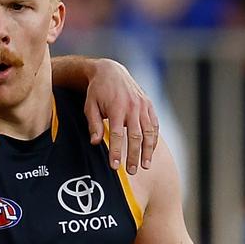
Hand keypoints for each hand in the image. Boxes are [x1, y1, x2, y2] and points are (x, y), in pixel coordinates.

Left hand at [83, 59, 158, 174]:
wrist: (111, 71)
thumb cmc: (97, 91)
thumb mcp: (90, 106)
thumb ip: (94, 124)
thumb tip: (95, 142)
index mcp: (117, 108)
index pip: (118, 135)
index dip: (117, 152)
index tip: (115, 167)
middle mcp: (133, 107)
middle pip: (136, 136)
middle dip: (134, 156)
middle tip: (131, 171)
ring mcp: (143, 105)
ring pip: (149, 132)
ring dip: (148, 151)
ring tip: (145, 166)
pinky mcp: (149, 104)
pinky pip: (154, 124)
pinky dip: (154, 138)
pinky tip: (151, 151)